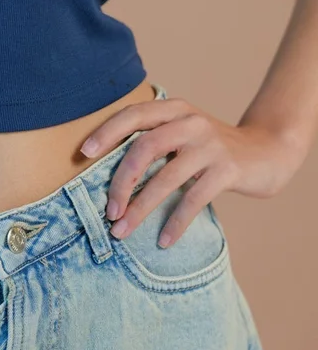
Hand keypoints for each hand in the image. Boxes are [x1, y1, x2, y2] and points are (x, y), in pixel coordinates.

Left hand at [78, 96, 305, 248]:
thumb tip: (108, 171)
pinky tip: (163, 240)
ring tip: (122, 230)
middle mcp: (190, 121)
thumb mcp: (183, 132)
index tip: (82, 153)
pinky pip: (193, 199)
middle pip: (144, 148)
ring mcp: (210, 145)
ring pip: (166, 178)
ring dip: (141, 208)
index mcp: (174, 109)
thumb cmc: (211, 148)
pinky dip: (175, 223)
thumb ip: (154, 139)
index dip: (106, 132)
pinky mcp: (227, 169)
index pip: (133, 115)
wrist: (266, 153)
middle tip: (108, 211)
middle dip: (121, 182)